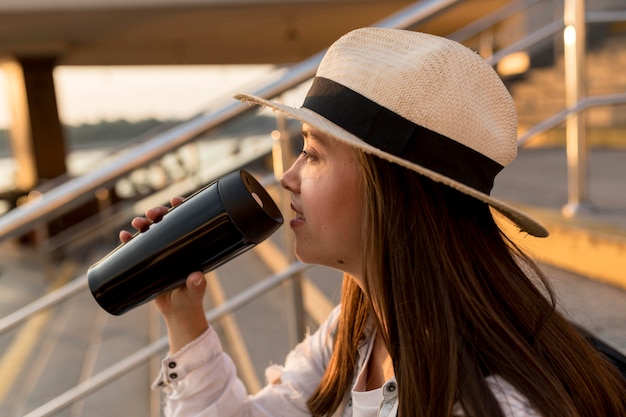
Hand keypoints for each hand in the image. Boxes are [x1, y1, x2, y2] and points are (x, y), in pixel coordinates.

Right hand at [119, 197, 208, 352]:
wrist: (177, 313)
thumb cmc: (190, 300)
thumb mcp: (194, 292)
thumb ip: (197, 286)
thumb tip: (197, 277)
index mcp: (190, 246)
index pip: (188, 220)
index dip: (182, 207)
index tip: (176, 200)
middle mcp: (176, 245)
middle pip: (166, 222)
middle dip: (157, 213)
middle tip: (150, 214)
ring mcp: (161, 252)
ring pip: (151, 231)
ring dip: (142, 223)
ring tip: (136, 223)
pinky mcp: (149, 262)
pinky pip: (138, 247)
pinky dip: (130, 240)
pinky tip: (124, 236)